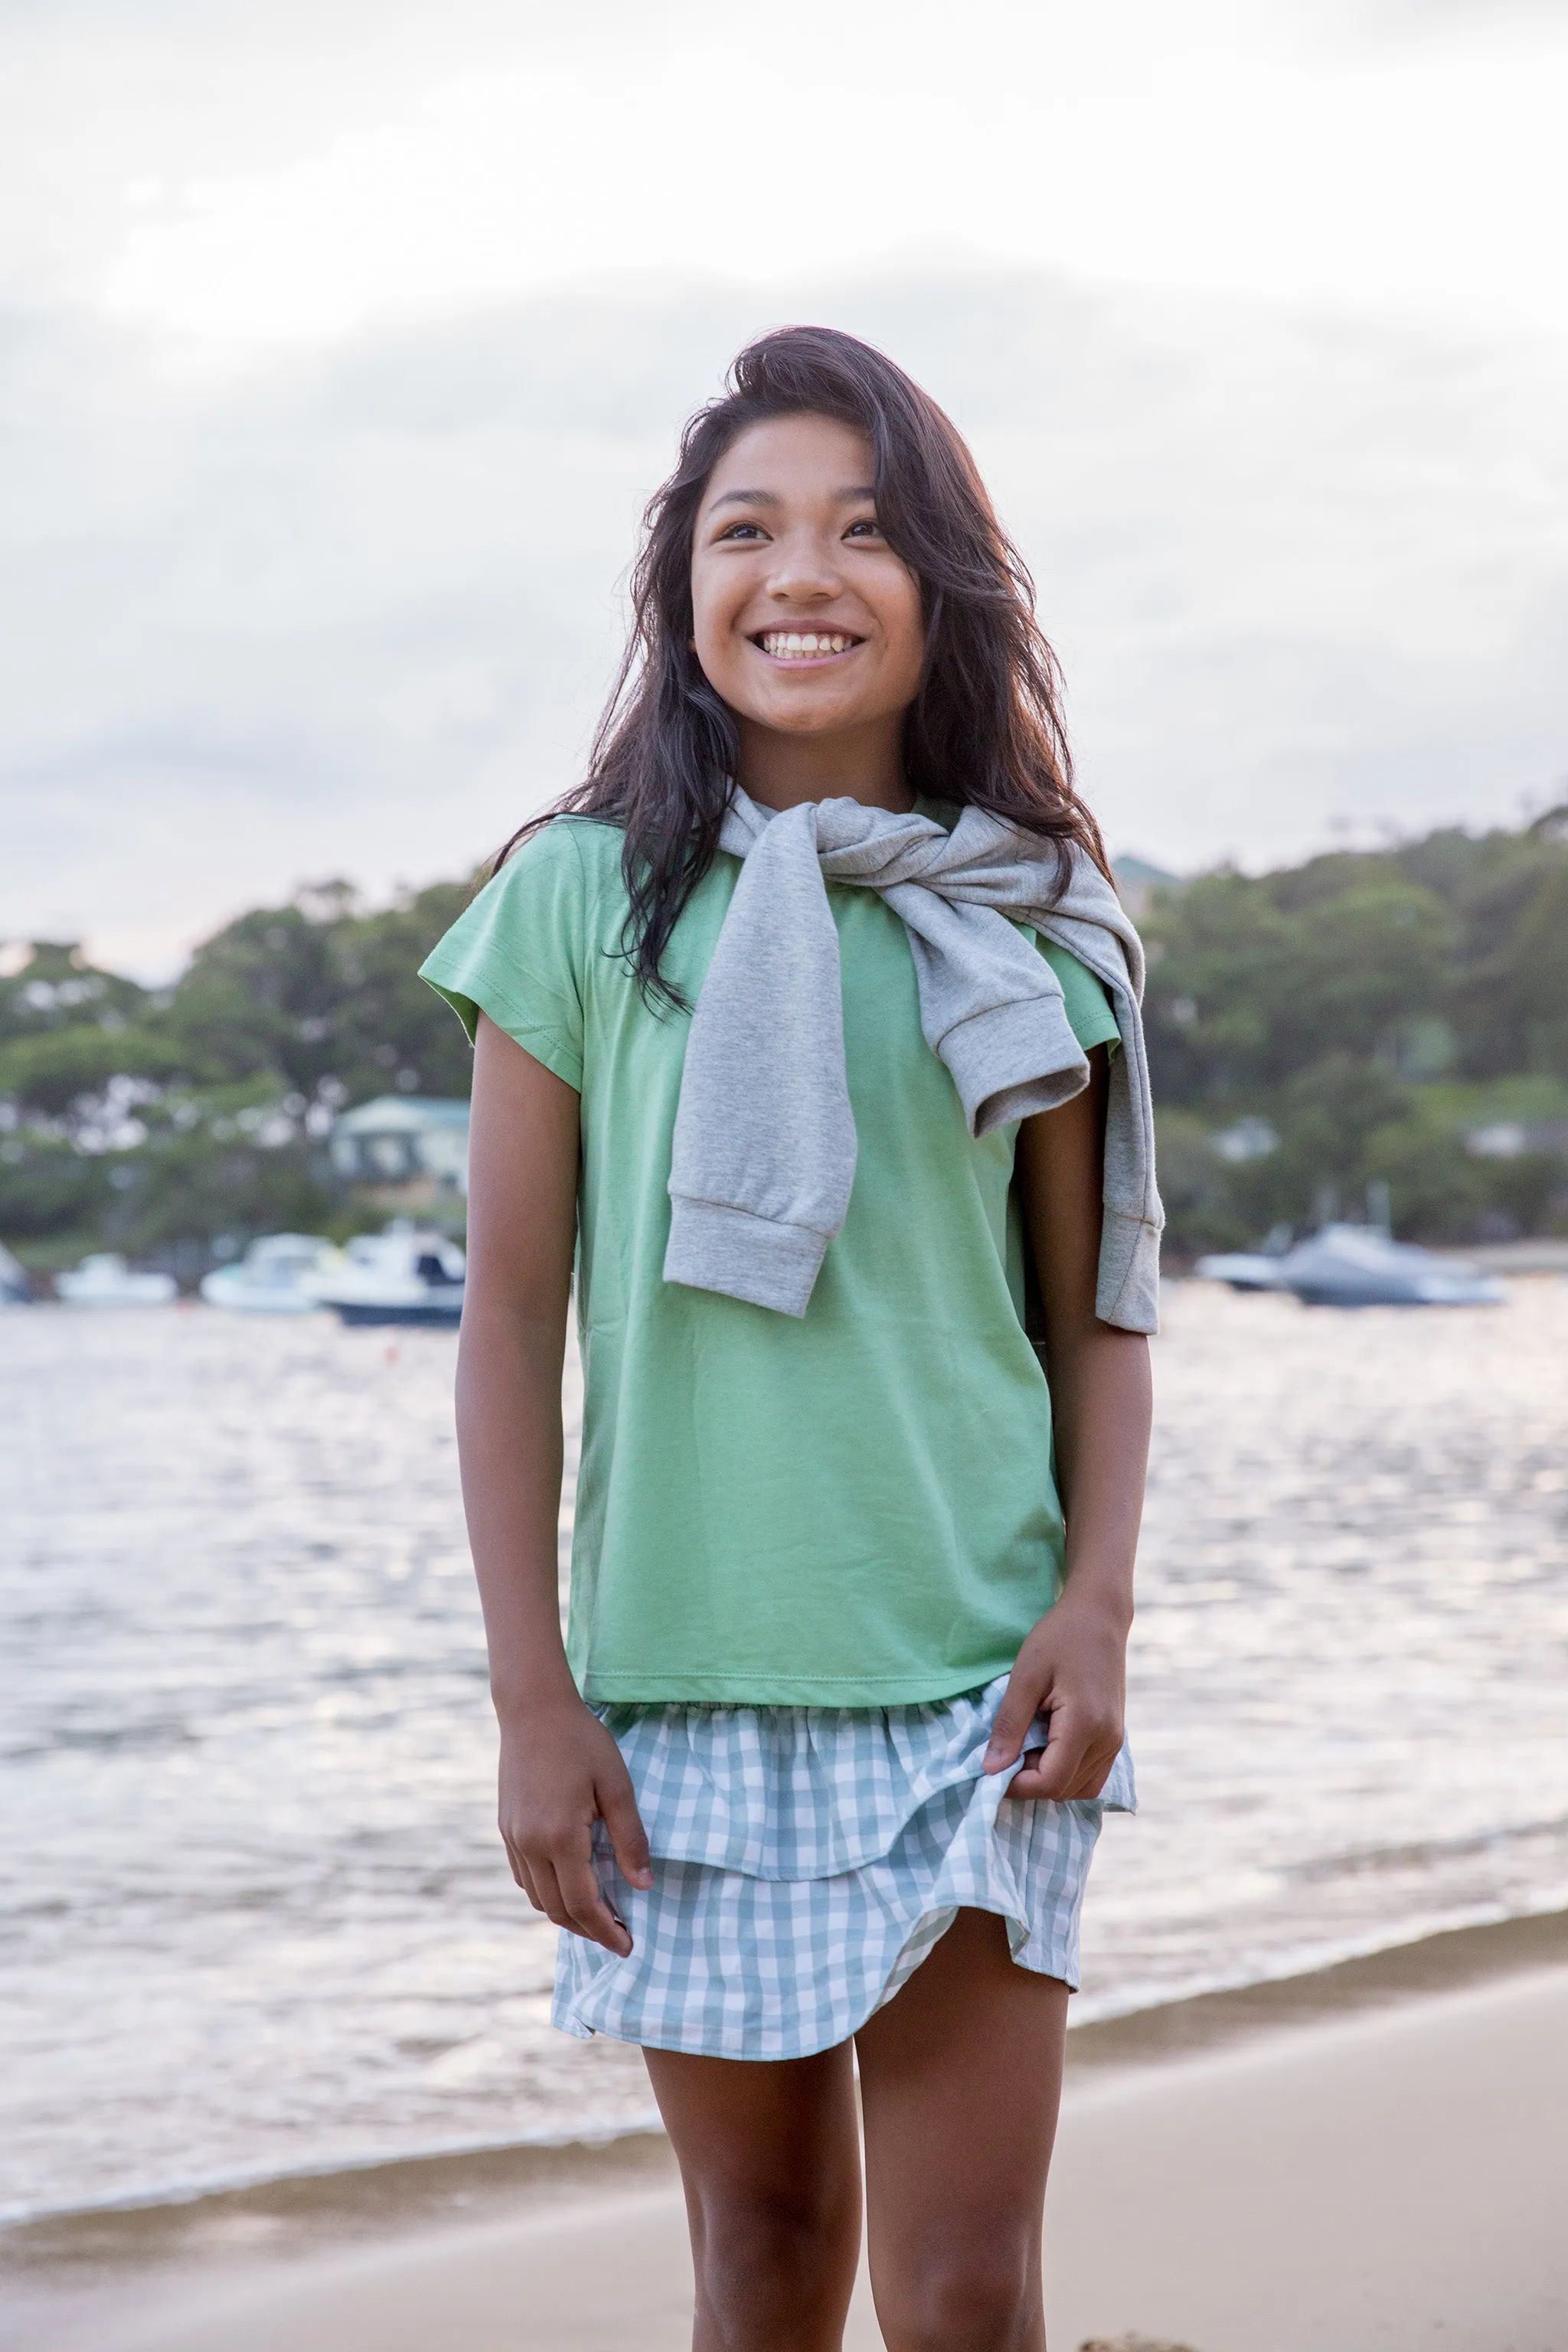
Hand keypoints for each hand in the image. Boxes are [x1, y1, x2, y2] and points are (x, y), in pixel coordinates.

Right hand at [497, 1697, 653, 1954]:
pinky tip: (568, 1885)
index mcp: (561, 1837)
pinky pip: (524, 1877)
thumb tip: (643, 1886)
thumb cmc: (582, 1741)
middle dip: (588, 1931)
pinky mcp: (506, 1828)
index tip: (628, 1946)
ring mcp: (513, 1838)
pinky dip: (547, 1892)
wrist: (533, 1709)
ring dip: (566, 1915)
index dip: (607, 1931)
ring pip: (537, 1898)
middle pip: (558, 1910)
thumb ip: (630, 1838)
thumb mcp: (617, 1786)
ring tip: (597, 1915)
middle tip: (618, 1936)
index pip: (583, 1904)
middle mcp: (530, 1844)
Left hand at [983, 1590, 1126, 1801]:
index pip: (1050, 1782)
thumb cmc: (1058, 1638)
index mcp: (1085, 1725)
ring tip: (1026, 1747)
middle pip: (1065, 1790)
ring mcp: (1115, 1740)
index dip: (1017, 1785)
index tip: (992, 1767)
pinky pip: (1092, 1773)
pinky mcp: (1115, 1736)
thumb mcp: (1025, 1677)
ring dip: (1049, 1779)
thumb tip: (990, 1769)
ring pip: (1081, 1787)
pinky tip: (1046, 1746)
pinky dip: (1067, 1772)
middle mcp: (1107, 1740)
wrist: (1098, 1616)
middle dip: (1031, 1782)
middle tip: (1007, 1752)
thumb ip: (1009, 1726)